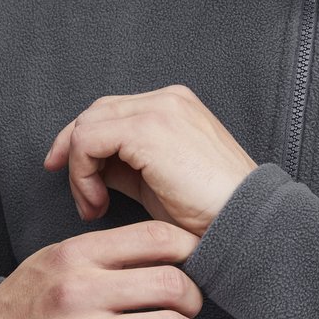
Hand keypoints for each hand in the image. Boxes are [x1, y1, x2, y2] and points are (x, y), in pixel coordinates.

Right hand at [0, 221, 201, 318]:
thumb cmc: (29, 307)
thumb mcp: (56, 262)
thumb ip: (106, 253)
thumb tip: (170, 249)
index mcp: (76, 256)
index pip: (155, 237)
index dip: (189, 249)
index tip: (196, 262)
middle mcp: (78, 292)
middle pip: (171, 283)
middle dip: (194, 296)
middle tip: (190, 305)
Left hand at [43, 84, 257, 236]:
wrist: (245, 221)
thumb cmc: (210, 210)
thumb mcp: (161, 181)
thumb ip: (128, 164)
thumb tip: (95, 169)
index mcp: (175, 105)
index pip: (113, 111)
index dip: (84, 142)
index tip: (76, 178)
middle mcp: (168, 98)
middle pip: (96, 112)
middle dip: (73, 152)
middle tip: (80, 196)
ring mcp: (158, 109)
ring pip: (87, 125)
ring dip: (79, 170)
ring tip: (94, 206)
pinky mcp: (147, 129)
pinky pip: (89, 141)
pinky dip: (82, 174)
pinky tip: (98, 202)